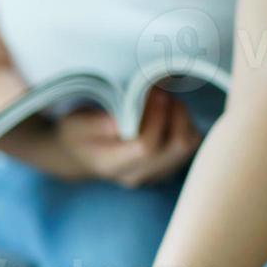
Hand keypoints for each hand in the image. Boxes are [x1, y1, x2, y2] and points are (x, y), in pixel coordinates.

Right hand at [55, 90, 200, 187]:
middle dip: (174, 113)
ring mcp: (154, 175)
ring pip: (188, 146)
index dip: (155, 116)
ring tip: (163, 100)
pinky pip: (191, 146)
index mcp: (112, 165)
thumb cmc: (77, 134)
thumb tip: (121, 122)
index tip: (151, 91)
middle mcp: (136, 175)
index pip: (146, 146)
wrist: (79, 155)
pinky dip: (186, 124)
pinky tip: (167, 113)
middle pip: (176, 147)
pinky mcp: (168, 168)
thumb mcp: (75, 125)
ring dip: (182, 117)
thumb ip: (96, 124)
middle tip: (159, 92)